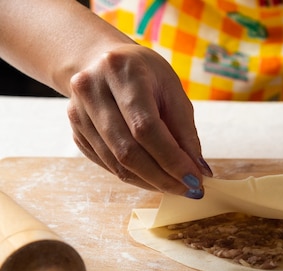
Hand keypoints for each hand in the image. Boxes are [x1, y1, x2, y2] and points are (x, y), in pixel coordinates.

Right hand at [67, 44, 211, 197]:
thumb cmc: (145, 75)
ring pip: (116, 163)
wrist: (100, 61)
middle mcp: (91, 90)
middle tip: (189, 190)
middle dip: (163, 177)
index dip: (172, 159)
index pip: (146, 127)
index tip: (195, 179)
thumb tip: (199, 170)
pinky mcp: (76, 133)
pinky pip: (108, 165)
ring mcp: (78, 114)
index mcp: (121, 72)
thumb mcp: (172, 90)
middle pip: (128, 150)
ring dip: (151, 182)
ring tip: (176, 186)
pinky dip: (136, 177)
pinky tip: (156, 178)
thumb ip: (185, 131)